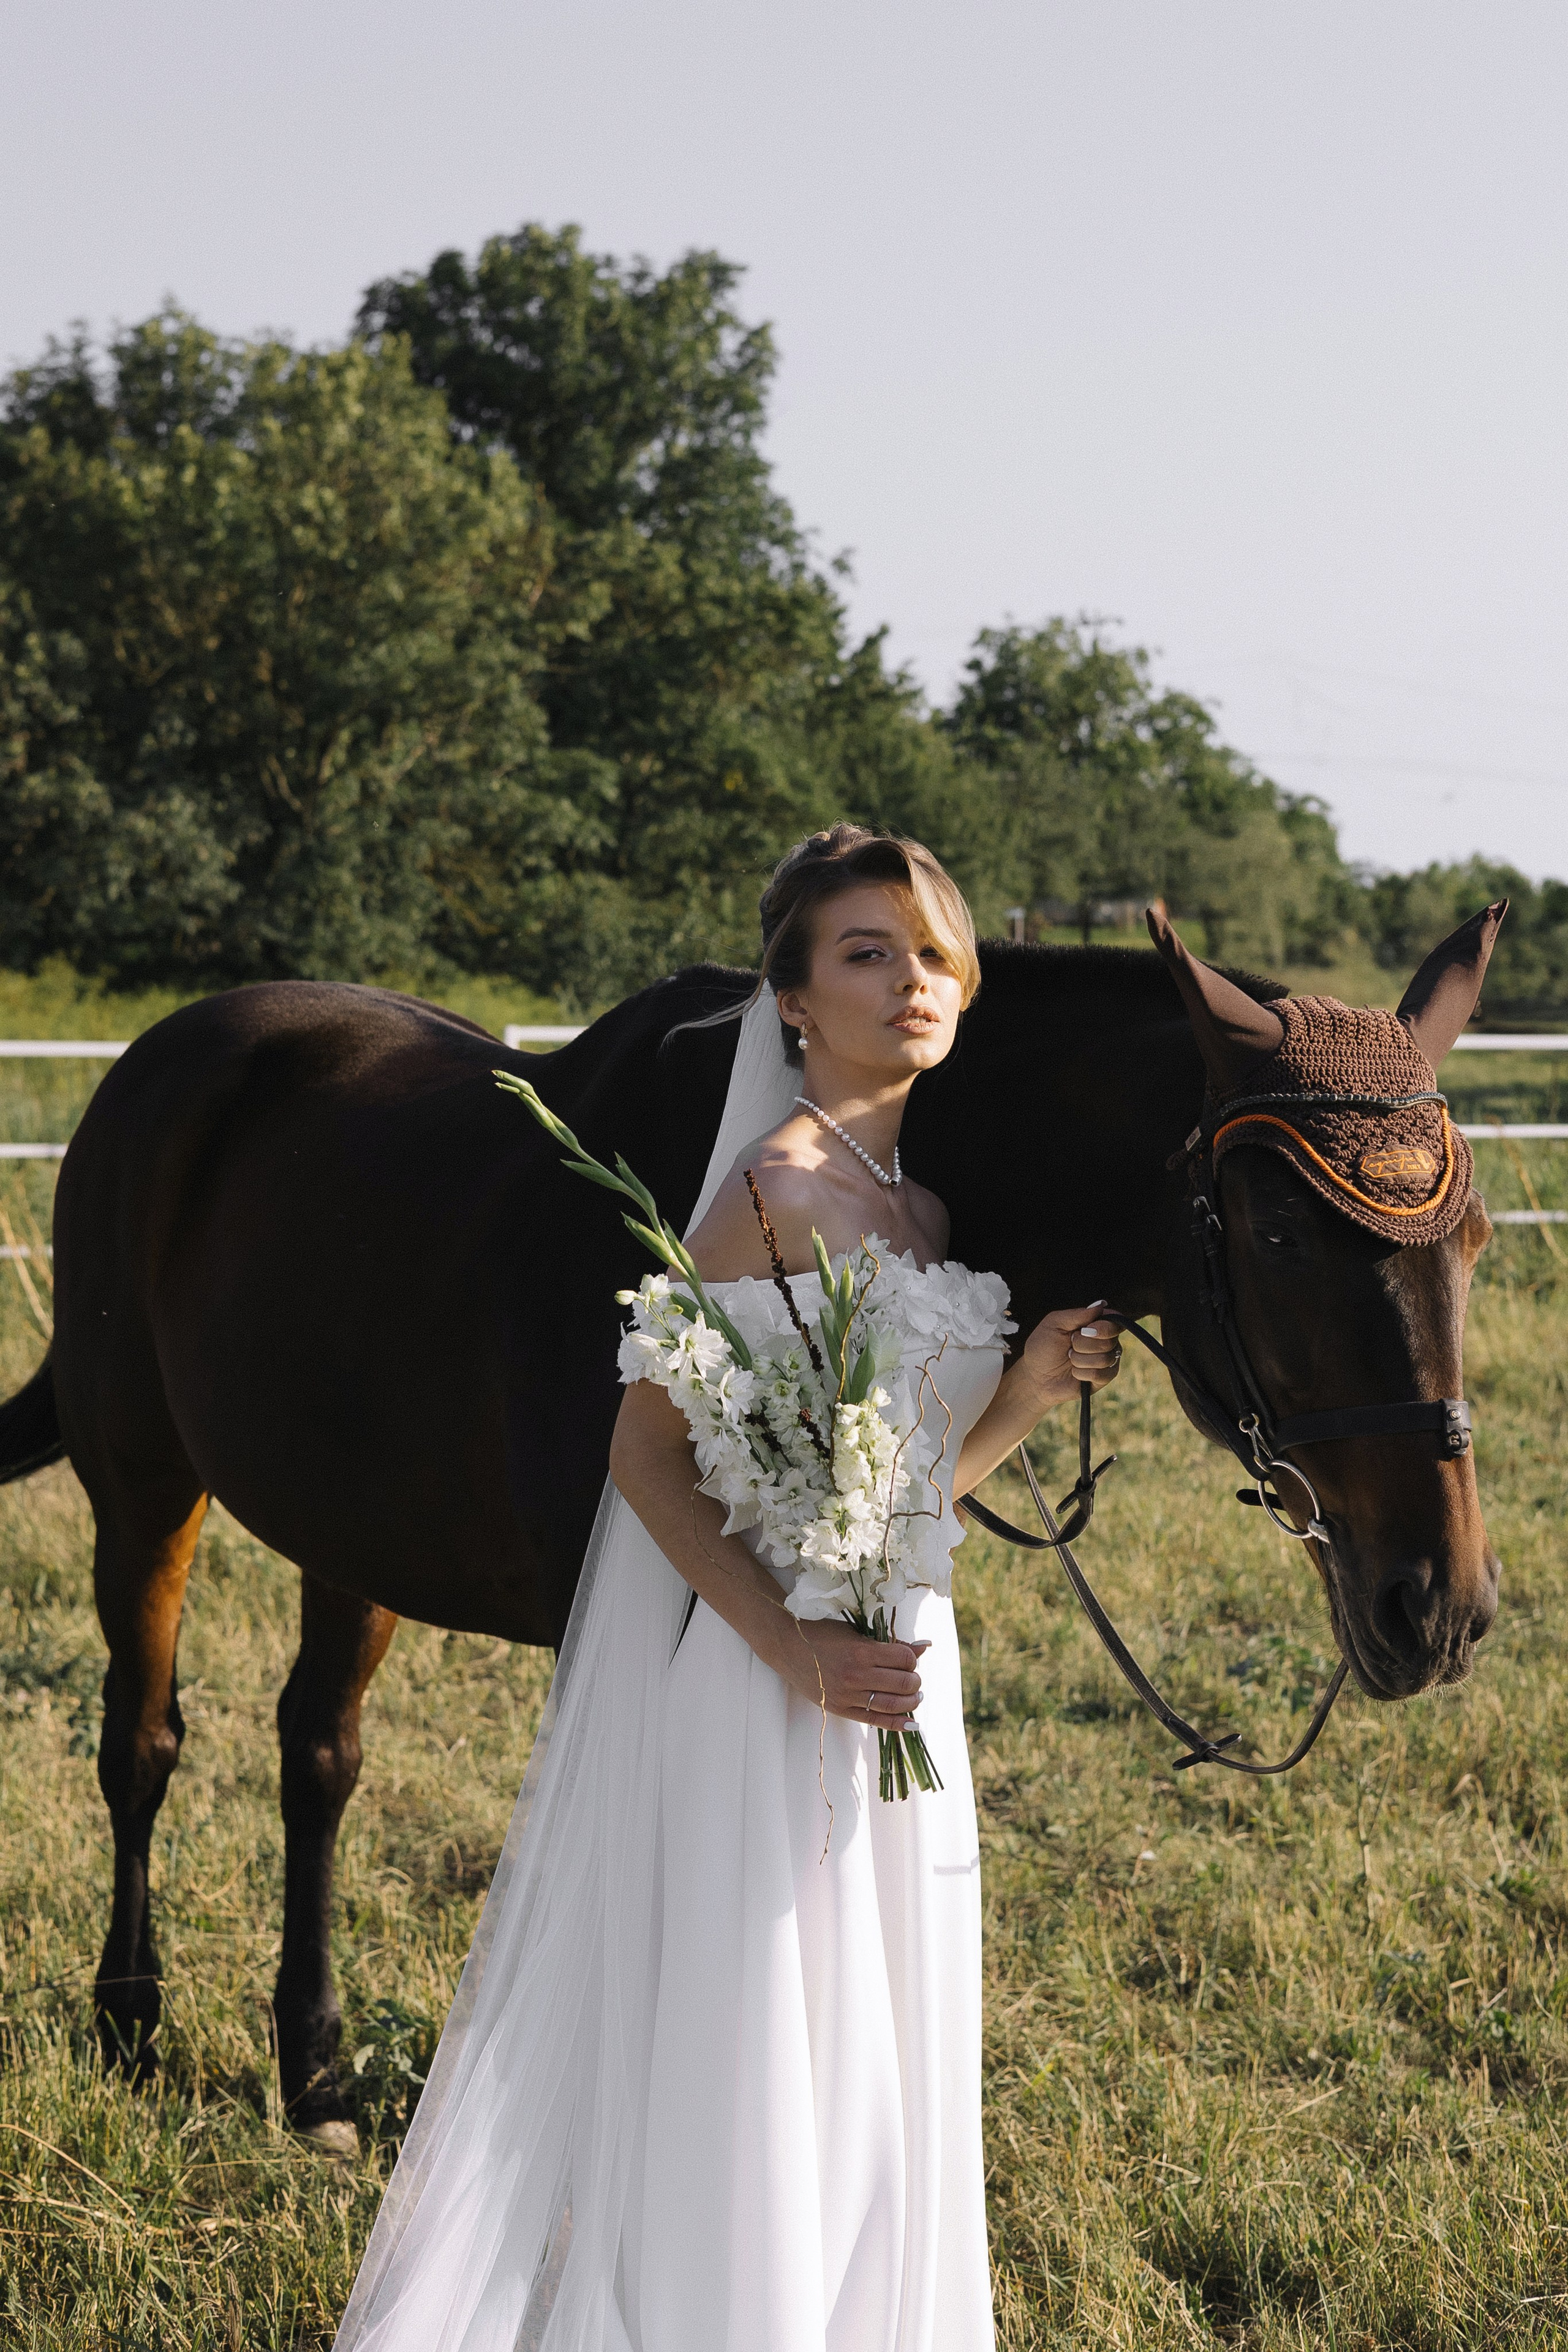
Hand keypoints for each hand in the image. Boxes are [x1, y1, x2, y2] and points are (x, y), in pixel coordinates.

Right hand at [764, 1614, 929, 1727]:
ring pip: (892, 1704)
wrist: (787, 1646)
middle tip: (913, 1679)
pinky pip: (874, 1720)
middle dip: (914, 1682)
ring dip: (910, 1701)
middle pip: (903, 1683)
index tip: (909, 1659)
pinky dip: (897, 1723)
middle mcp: (856, 1675)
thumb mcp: (857, 1632)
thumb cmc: (823, 1634)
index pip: (904, 1660)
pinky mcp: (840, 1709)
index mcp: (862, 1650)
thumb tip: (926, 1646)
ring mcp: (848, 1695)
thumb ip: (891, 1643)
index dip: (913, 1660)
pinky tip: (911, 1724)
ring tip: (914, 1696)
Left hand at [1020, 1300, 1123, 1409]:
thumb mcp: (1054, 1324)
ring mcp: (1106, 1361)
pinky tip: (1074, 1372)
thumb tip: (1102, 1305)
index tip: (1083, 1330)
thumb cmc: (1043, 1346)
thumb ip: (1078, 1314)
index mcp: (1096, 1324)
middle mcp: (1106, 1341)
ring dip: (1079, 1360)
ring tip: (1069, 1359)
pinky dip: (1081, 1373)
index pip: (1115, 1321)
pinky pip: (1100, 1375)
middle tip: (1069, 1345)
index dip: (1103, 1327)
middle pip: (1109, 1341)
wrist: (1034, 1375)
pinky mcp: (1102, 1379)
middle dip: (1082, 1344)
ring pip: (1104, 1359)